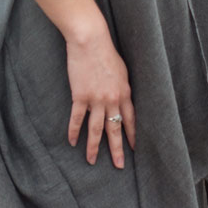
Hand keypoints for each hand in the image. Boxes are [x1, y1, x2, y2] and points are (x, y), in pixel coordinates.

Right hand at [65, 25, 135, 168]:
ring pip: (96, 129)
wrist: (90, 41)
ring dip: (94, 147)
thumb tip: (123, 97)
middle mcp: (112, 99)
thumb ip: (122, 86)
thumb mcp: (122, 70)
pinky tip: (72, 142)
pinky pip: (77, 119)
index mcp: (124, 93)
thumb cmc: (106, 51)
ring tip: (92, 161)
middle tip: (119, 166)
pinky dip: (74, 132)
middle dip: (117, 149)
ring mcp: (95, 99)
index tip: (135, 149)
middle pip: (115, 129)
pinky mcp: (80, 96)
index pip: (130, 120)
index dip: (132, 135)